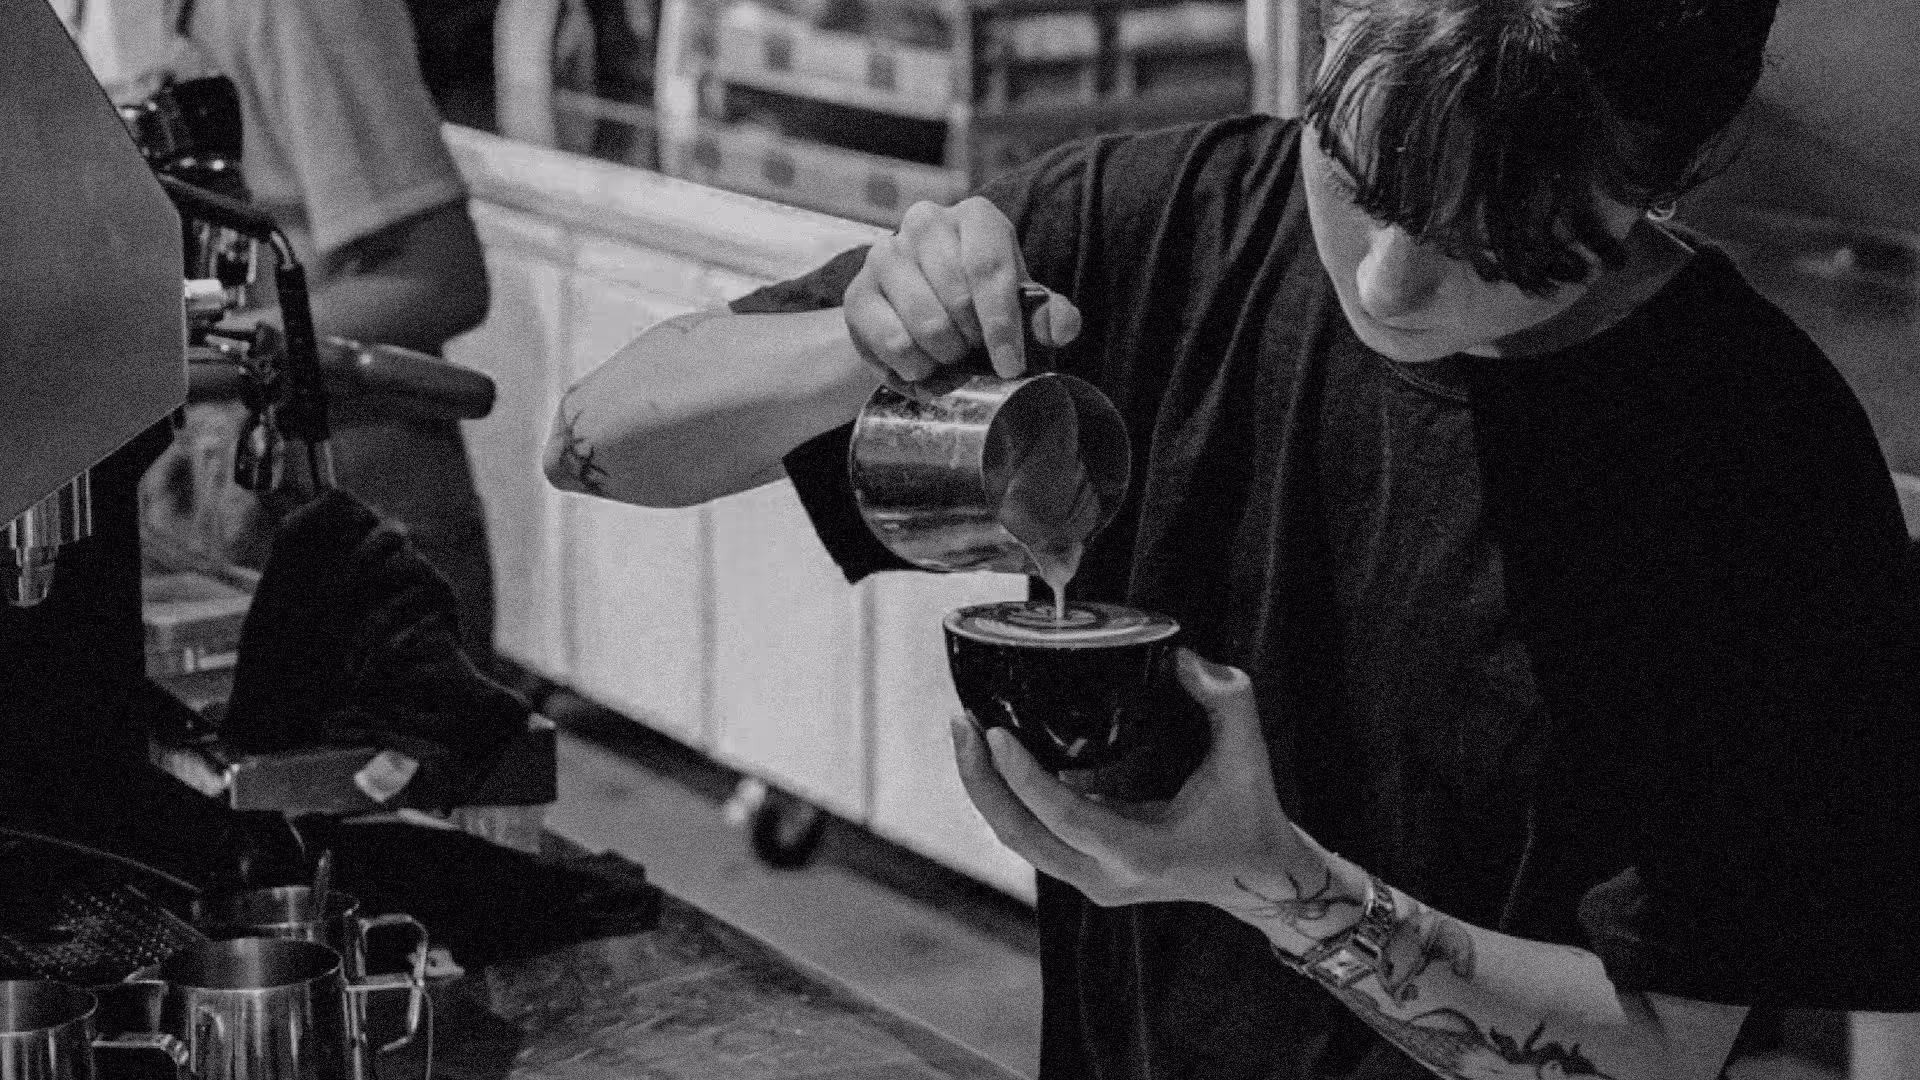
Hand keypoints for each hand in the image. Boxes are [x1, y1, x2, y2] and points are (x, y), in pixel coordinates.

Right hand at [845, 197, 1081, 387]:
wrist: (922, 318)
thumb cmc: (983, 309)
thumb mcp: (1023, 310)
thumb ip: (1050, 316)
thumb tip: (1060, 327)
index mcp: (975, 217)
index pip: (989, 267)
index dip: (1002, 324)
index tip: (1011, 365)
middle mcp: (925, 221)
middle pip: (957, 296)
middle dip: (974, 341)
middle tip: (977, 354)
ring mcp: (885, 253)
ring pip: (925, 322)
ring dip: (946, 356)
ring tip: (951, 358)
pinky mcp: (858, 292)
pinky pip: (893, 342)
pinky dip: (915, 367)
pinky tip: (923, 366)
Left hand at [949, 648, 1312, 912]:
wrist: (1256, 880)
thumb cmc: (1251, 816)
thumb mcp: (1249, 754)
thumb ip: (1228, 698)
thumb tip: (1181, 657)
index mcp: (1140, 852)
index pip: (1064, 817)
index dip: (1023, 778)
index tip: (995, 733)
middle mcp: (1106, 875)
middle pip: (1019, 834)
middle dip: (981, 780)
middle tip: (963, 721)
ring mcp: (1091, 880)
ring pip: (1018, 838)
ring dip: (987, 787)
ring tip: (968, 731)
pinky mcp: (1086, 871)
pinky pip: (1033, 834)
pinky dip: (1009, 796)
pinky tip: (996, 753)